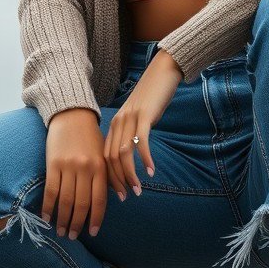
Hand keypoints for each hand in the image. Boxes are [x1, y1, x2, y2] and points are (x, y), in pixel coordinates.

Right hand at [42, 108, 107, 238]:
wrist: (71, 115)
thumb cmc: (89, 137)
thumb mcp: (103, 154)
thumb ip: (106, 175)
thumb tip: (116, 198)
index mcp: (100, 167)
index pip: (99, 200)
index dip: (96, 219)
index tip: (93, 232)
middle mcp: (86, 168)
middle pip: (81, 203)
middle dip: (77, 223)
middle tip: (73, 236)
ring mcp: (69, 166)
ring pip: (66, 200)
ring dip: (63, 219)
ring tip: (61, 231)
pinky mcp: (53, 163)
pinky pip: (51, 191)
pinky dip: (48, 207)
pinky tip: (46, 217)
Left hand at [104, 51, 181, 199]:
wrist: (163, 71)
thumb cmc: (152, 96)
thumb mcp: (138, 116)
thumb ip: (132, 132)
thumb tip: (131, 154)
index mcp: (114, 124)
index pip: (105, 157)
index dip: (110, 178)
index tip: (118, 193)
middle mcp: (118, 122)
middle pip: (112, 159)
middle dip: (118, 181)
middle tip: (128, 196)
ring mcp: (131, 118)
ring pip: (124, 153)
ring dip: (131, 175)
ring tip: (139, 190)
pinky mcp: (145, 115)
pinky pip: (141, 142)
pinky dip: (145, 159)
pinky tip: (151, 171)